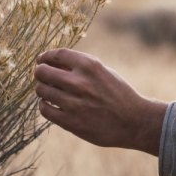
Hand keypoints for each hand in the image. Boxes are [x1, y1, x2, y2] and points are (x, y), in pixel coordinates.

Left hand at [33, 48, 166, 154]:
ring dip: (42, 89)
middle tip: (42, 77)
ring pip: (41, 90)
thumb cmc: (119, 94)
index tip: (42, 60)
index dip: (45, 57)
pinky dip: (44, 105)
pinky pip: (45, 109)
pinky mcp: (71, 121)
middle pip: (43, 72)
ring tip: (49, 92)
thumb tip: (52, 63)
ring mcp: (74, 103)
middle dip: (40, 73)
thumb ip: (81, 67)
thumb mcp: (104, 72)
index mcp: (90, 66)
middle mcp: (80, 82)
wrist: (135, 121)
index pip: (56, 54)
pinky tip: (51, 104)